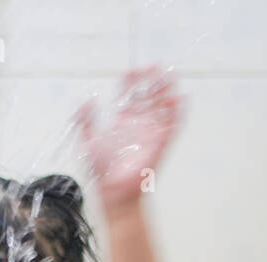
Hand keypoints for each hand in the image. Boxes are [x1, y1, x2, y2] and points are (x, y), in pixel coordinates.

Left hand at [75, 67, 182, 209]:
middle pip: (148, 96)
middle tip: (153, 65)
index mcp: (122, 122)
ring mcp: (150, 132)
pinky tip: (181, 98)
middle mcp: (137, 124)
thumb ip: (84, 120)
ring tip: (168, 75)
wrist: (114, 191)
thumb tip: (86, 100)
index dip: (130, 82)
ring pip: (162, 106)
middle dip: (151, 81)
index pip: (128, 95)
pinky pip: (172, 124)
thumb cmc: (101, 171)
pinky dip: (178, 112)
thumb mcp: (87, 142)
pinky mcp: (160, 142)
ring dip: (165, 91)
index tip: (130, 71)